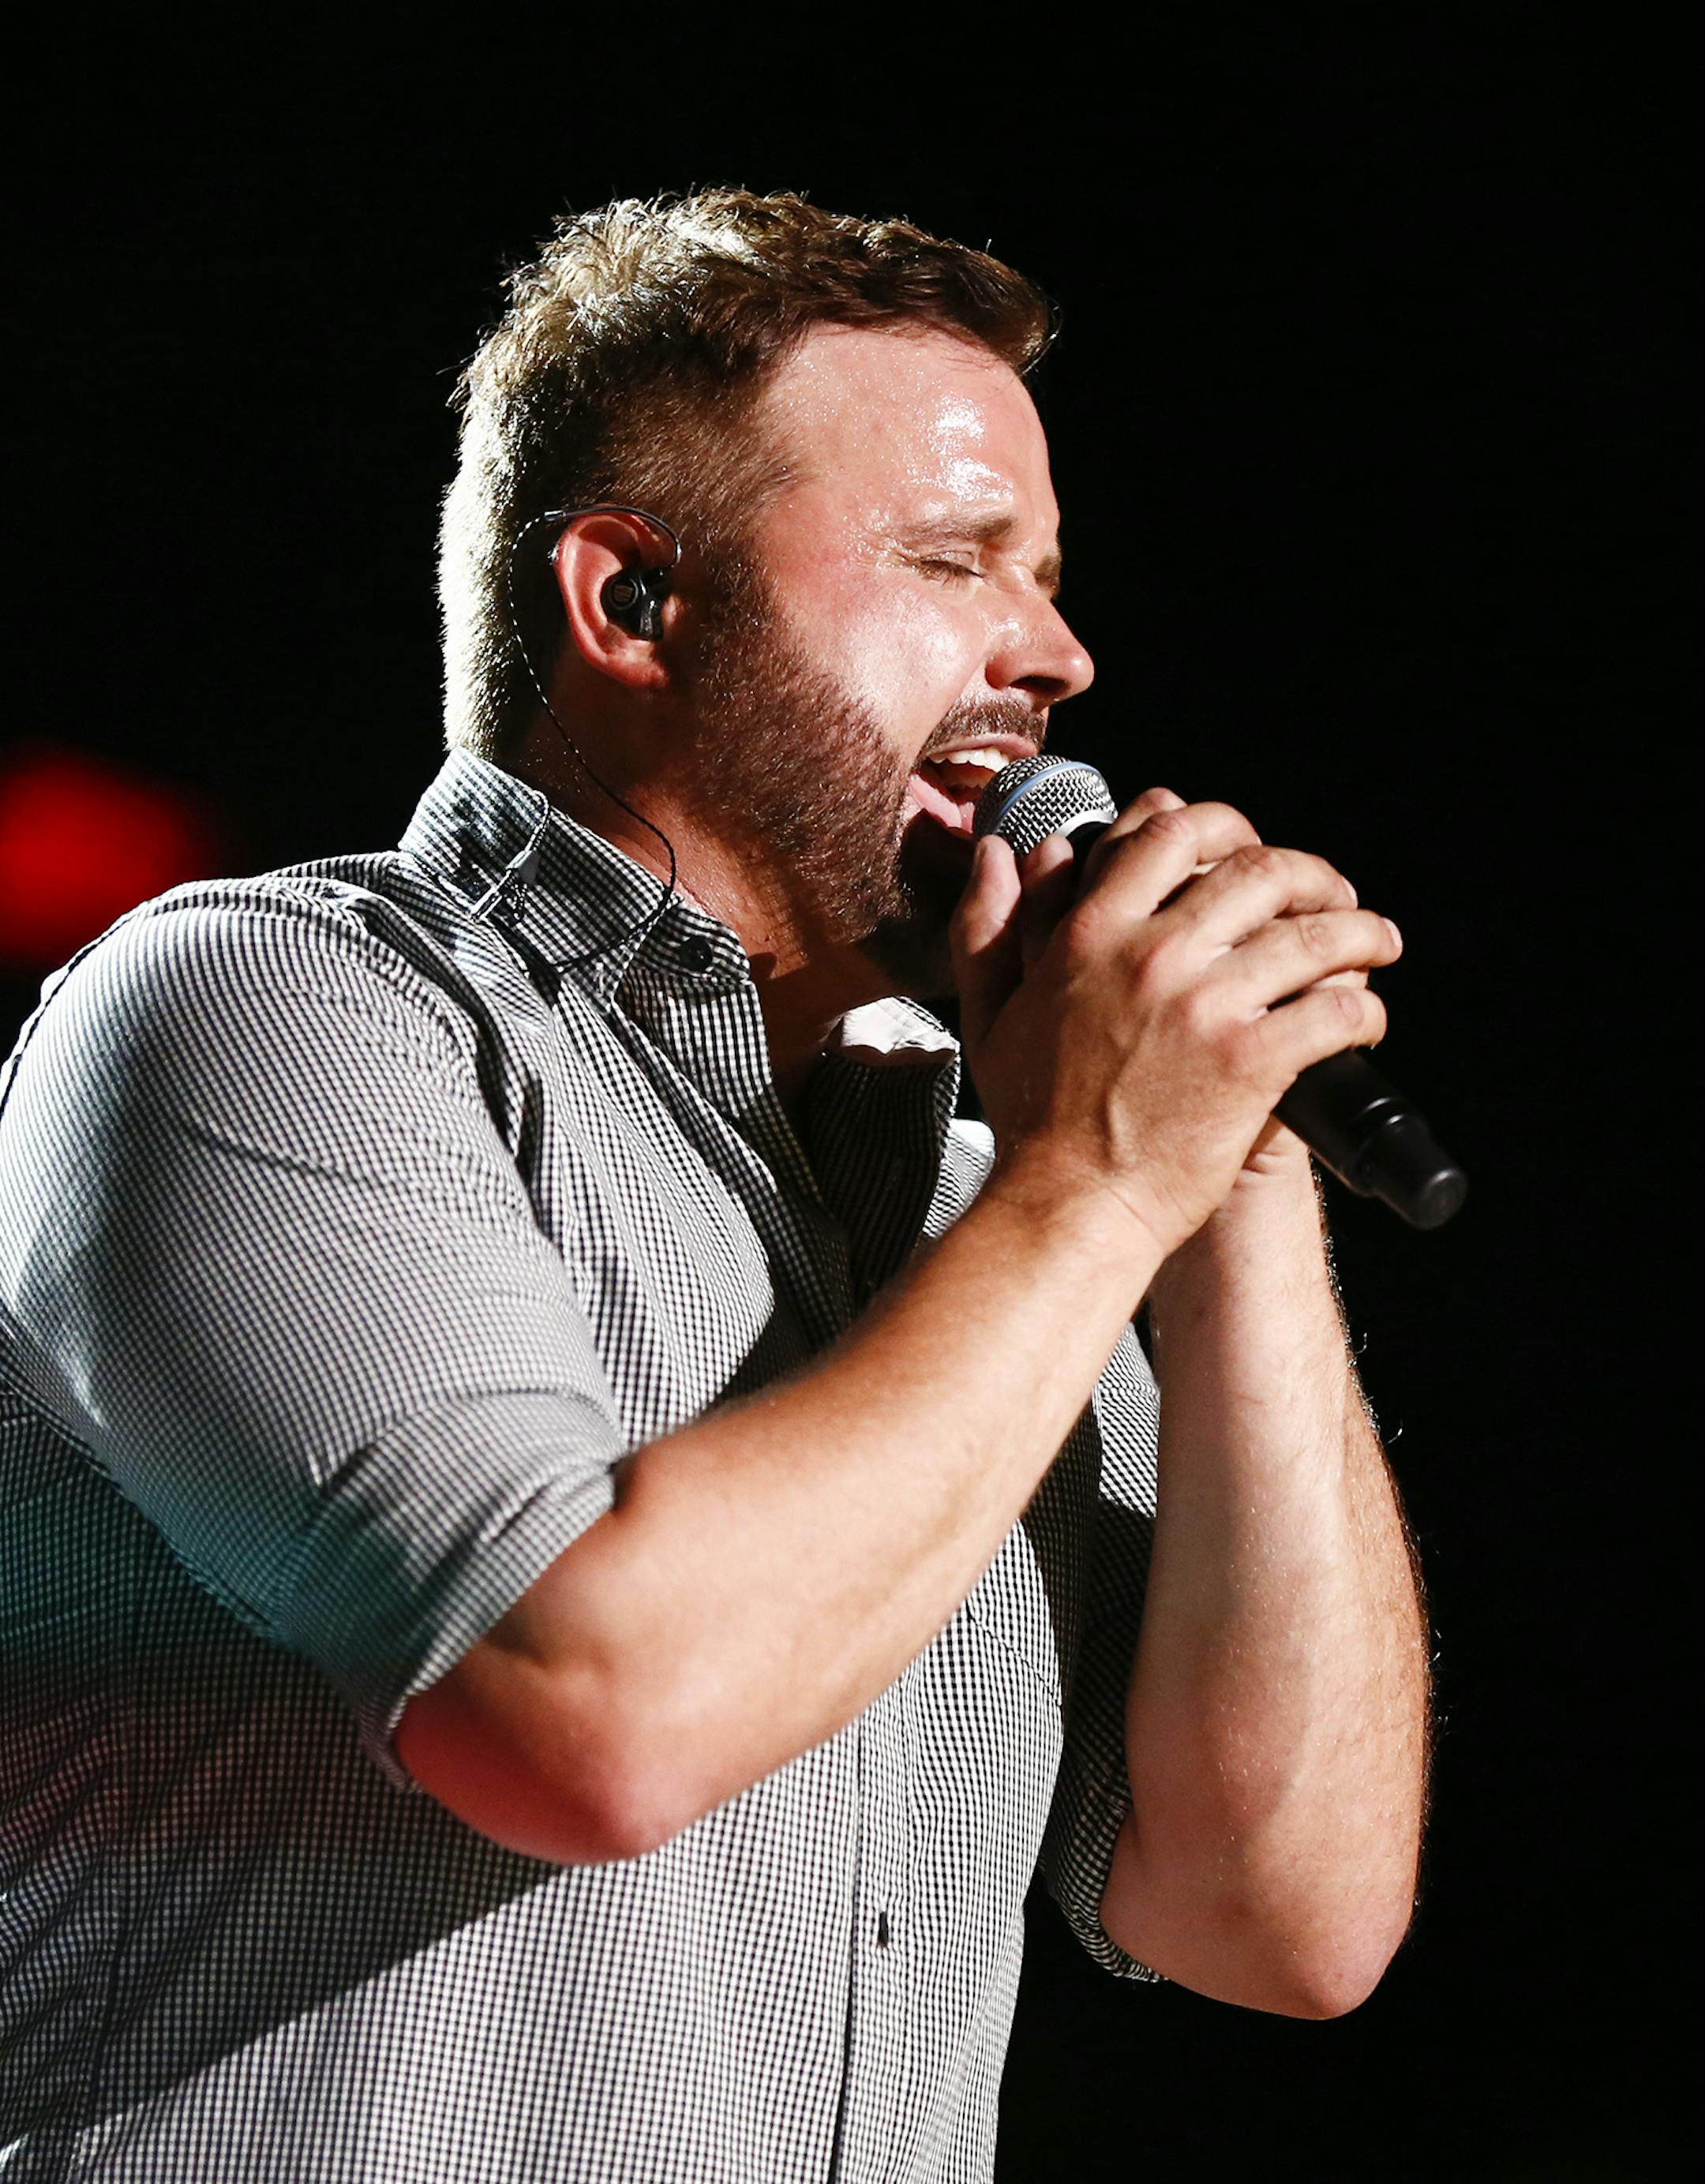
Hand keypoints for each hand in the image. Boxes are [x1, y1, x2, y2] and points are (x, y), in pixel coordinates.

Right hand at [949, 789, 1401, 1258]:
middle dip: (1311, 874)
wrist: (1069, 1208)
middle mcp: (1150, 955)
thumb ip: (988, 926)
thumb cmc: (1033, 1123)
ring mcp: (1203, 1005)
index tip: (1246, 843)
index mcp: (1090, 934)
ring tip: (1376, 943)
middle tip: (1332, 895)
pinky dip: (1364, 1010)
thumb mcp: (990, 1011)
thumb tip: (1000, 857)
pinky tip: (1366, 1022)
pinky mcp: (1249, 1061)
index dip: (1222, 825)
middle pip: (1259, 870)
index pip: (1169, 834)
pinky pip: (1333, 1010)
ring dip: (1360, 932)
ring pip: (1313, 933)